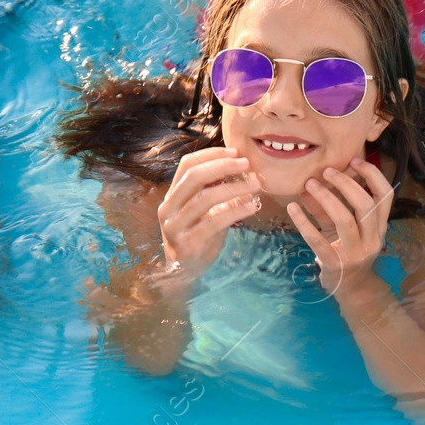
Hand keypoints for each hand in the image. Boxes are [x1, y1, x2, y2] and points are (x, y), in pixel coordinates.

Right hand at [156, 147, 260, 281]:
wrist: (184, 272)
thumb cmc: (197, 235)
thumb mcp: (202, 211)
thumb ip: (213, 189)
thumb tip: (242, 167)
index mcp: (172, 195)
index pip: (187, 164)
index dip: (211, 154)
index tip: (235, 152)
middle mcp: (169, 208)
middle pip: (194, 176)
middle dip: (223, 166)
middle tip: (247, 164)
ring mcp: (175, 226)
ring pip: (205, 198)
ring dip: (234, 188)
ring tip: (255, 184)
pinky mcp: (188, 243)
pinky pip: (214, 222)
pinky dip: (235, 211)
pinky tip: (252, 206)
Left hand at [287, 157, 394, 294]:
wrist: (350, 288)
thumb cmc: (346, 250)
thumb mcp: (340, 227)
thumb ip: (328, 206)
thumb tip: (309, 182)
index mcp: (379, 226)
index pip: (385, 195)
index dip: (372, 175)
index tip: (354, 160)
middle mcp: (372, 238)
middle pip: (366, 205)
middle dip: (346, 184)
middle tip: (327, 171)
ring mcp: (355, 253)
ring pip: (345, 220)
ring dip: (326, 198)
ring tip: (309, 184)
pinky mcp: (335, 264)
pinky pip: (318, 240)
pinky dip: (303, 222)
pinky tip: (292, 207)